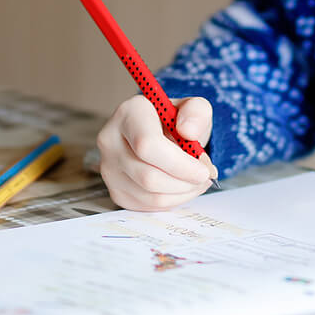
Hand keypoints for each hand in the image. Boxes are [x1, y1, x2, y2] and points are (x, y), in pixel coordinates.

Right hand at [95, 94, 218, 209]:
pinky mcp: (115, 190)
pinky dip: (171, 201)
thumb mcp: (194, 109)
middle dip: (184, 182)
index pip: (147, 144)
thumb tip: (188, 131)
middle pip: (148, 176)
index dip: (179, 164)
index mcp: (129, 113)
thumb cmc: (176, 122)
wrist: (162, 135)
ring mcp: (109, 168)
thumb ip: (197, 112)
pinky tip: (181, 187)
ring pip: (149, 195)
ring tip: (196, 181)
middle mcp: (111, 140)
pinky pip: (146, 206)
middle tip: (205, 177)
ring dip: (181, 194)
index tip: (203, 171)